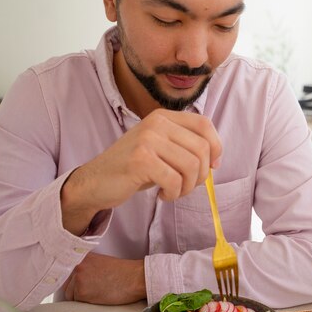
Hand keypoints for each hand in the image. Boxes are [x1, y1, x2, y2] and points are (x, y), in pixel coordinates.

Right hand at [61, 108, 221, 234]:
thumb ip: (185, 147)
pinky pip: (174, 180)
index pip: (205, 125)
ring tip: (173, 191)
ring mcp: (148, 140)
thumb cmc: (133, 168)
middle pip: (202, 149)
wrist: (96, 181)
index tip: (212, 167)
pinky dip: (173, 193)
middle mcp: (156, 123)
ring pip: (192, 166)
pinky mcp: (141, 160)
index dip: (216, 147)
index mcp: (163, 117)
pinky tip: (162, 194)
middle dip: (201, 175)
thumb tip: (216, 161)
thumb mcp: (160, 149)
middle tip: (185, 186)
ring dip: (187, 187)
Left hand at [62, 253, 145, 304]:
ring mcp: (78, 278)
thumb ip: (86, 268)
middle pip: (66, 285)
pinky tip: (98, 299)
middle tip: (93, 292)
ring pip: (70, 295)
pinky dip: (86, 304)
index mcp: (82, 257)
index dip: (73, 282)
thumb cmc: (123, 273)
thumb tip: (75, 281)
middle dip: (76, 291)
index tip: (80, 286)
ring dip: (80, 298)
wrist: (135, 278)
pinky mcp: (82, 292)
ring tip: (97, 295)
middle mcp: (77, 266)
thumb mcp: (101, 263)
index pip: (67, 273)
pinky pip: (76, 303)